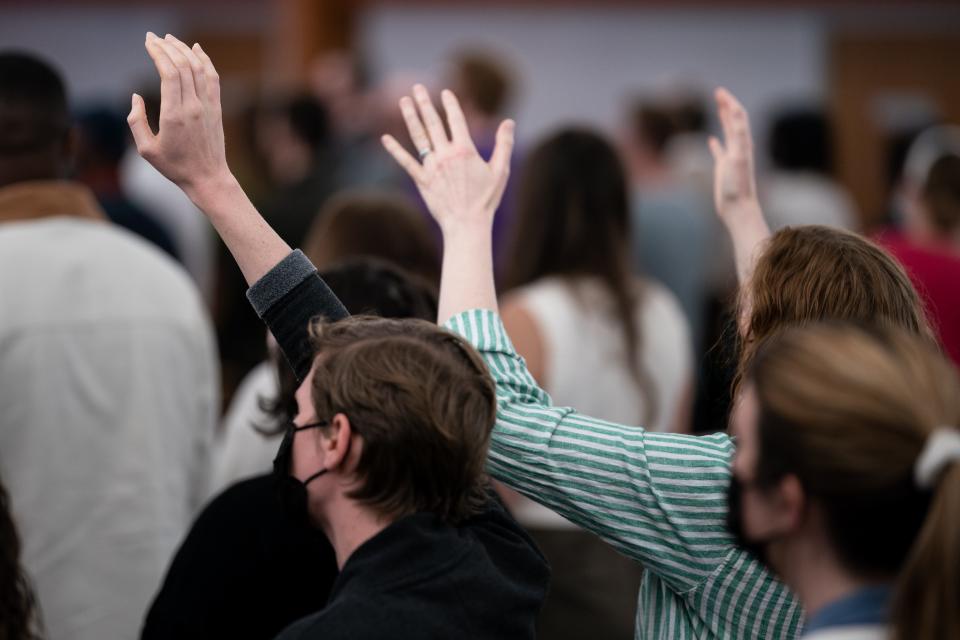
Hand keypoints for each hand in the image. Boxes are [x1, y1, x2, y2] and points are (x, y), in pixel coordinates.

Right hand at [127, 33, 230, 203]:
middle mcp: (193, 107)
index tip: (148, 42)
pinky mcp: (216, 109)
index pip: (169, 73)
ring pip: (198, 68)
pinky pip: (212, 78)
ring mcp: (207, 107)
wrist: (208, 178)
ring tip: (170, 39)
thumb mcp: (146, 149)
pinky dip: (205, 60)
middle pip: (182, 66)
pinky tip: (196, 48)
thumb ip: (136, 121)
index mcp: (174, 115)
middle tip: (153, 37)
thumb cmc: (175, 167)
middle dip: (167, 46)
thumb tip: (135, 96)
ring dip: (184, 49)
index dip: (158, 53)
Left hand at [381, 85, 514, 233]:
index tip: (445, 92)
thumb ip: (503, 144)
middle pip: (433, 123)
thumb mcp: (500, 170)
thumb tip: (509, 122)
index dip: (450, 104)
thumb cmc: (486, 199)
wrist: (467, 224)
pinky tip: (385, 138)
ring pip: (419, 137)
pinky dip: (395, 150)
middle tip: (417, 87)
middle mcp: (446, 155)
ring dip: (410, 117)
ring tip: (404, 101)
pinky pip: (405, 162)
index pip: (456, 120)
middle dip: (425, 103)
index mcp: (465, 150)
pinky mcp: (422, 180)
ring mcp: (432, 167)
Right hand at [708, 88, 759, 222]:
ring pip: (728, 134)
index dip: (730, 102)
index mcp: (743, 143)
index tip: (719, 91)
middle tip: (718, 92)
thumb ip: (738, 134)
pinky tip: (711, 140)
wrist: (739, 208)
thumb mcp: (738, 156)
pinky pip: (720, 152)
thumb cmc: (738, 185)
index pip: (738, 116)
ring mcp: (732, 158)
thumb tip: (735, 111)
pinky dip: (716, 143)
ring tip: (719, 108)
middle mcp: (740, 147)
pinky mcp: (724, 169)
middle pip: (734, 121)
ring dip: (723, 119)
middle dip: (727, 105)